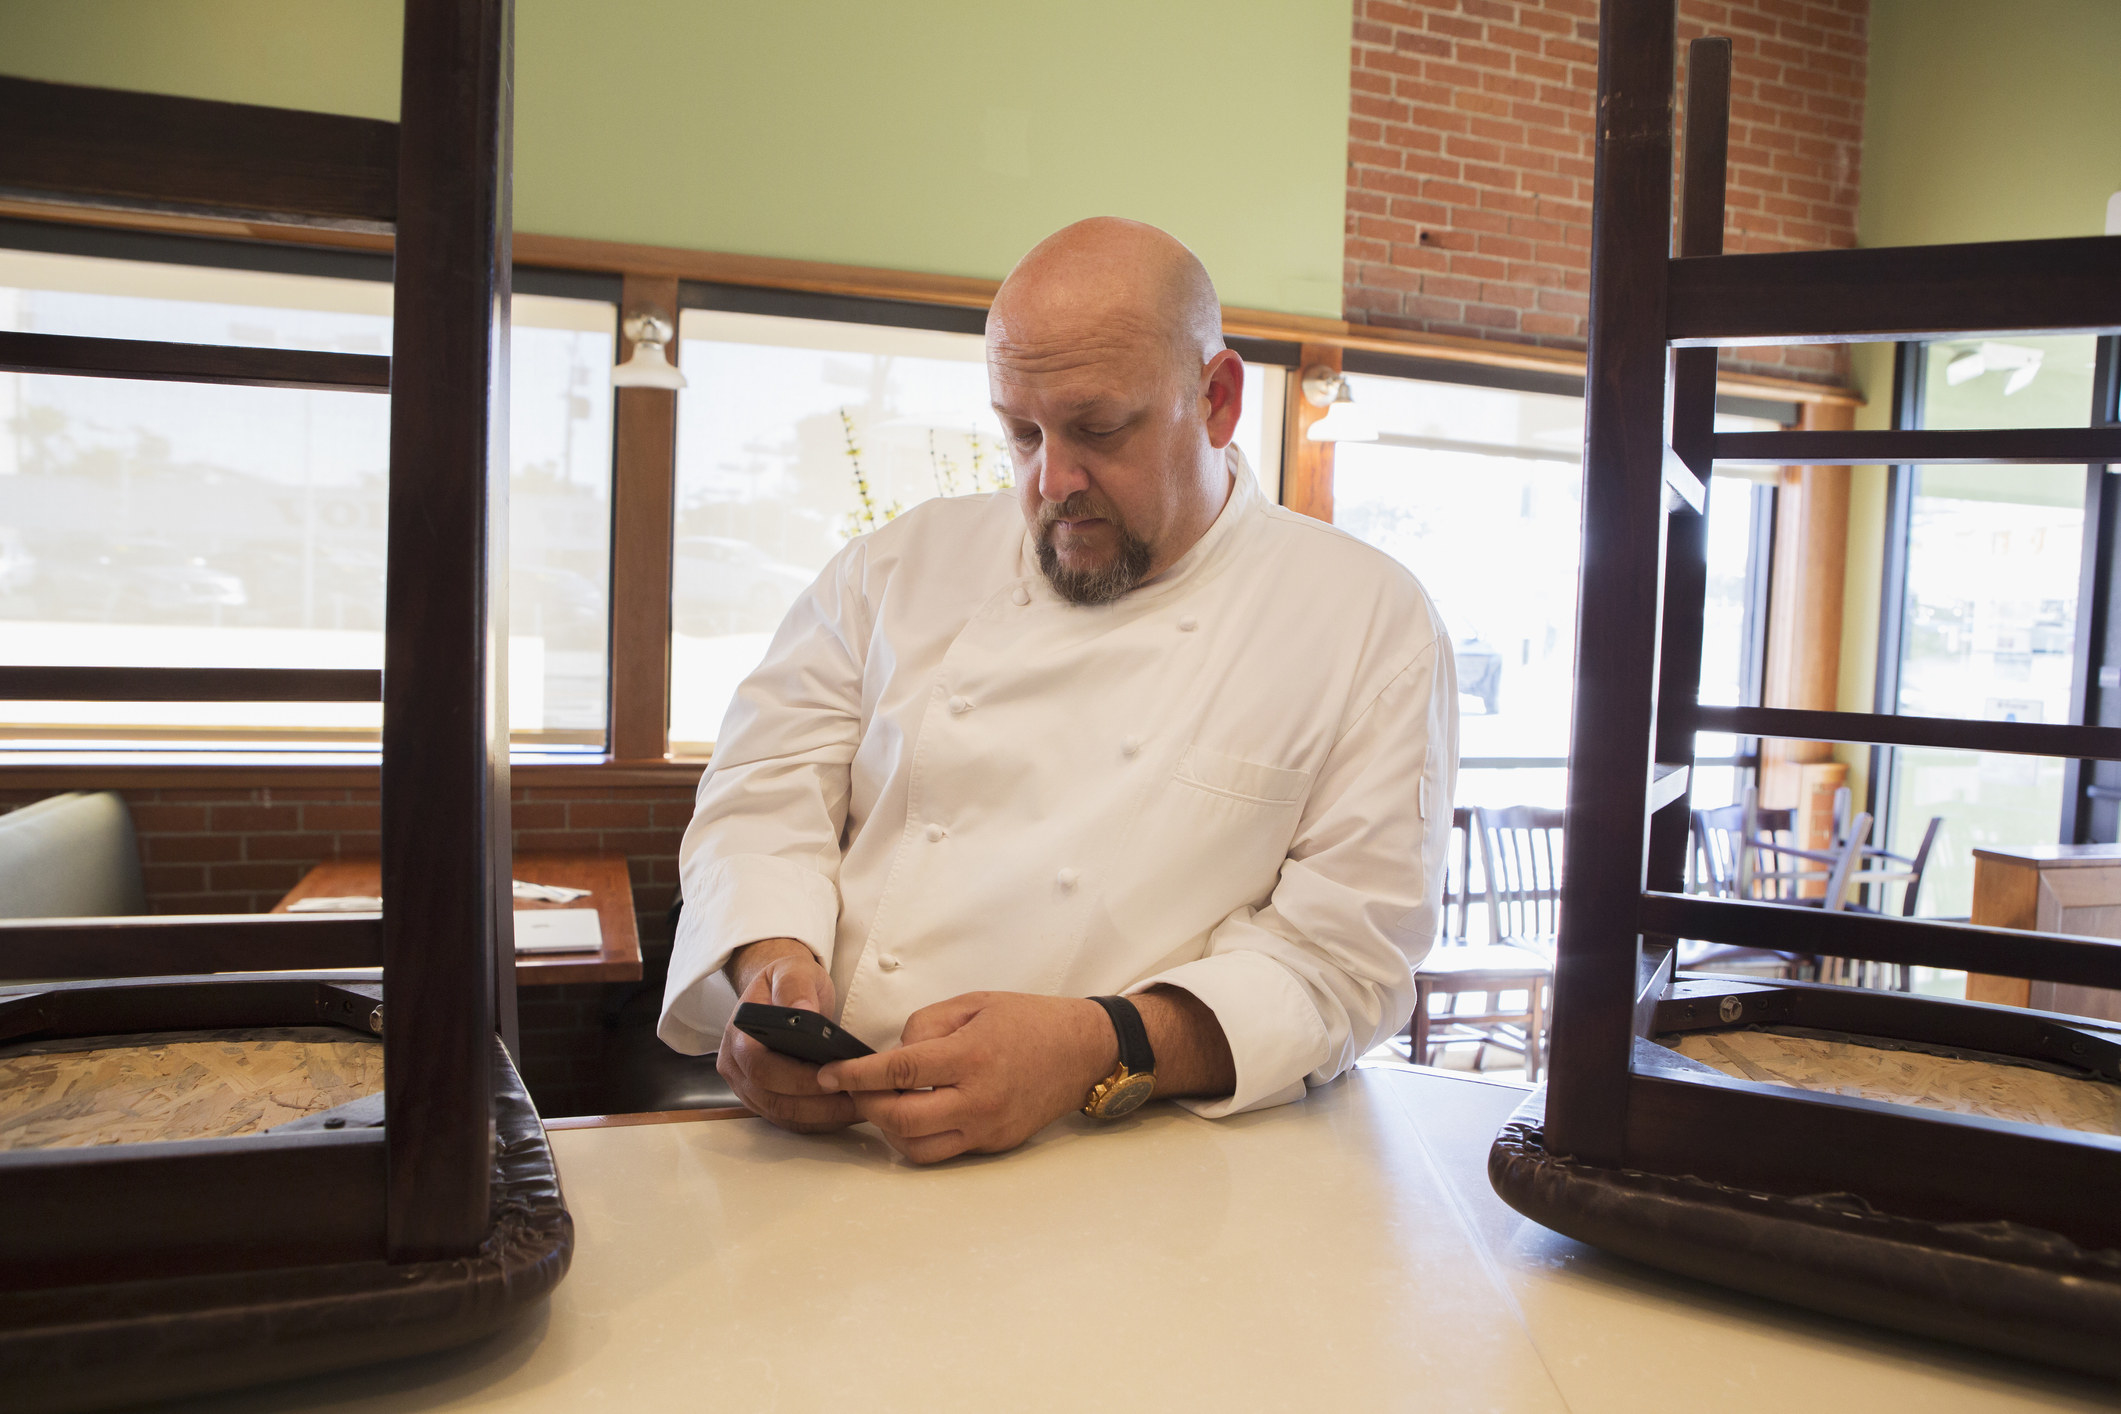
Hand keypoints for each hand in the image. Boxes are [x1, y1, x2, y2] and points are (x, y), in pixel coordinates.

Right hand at [715, 938, 857, 1132]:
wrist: (778, 990)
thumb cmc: (786, 981)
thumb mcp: (792, 970)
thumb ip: (795, 987)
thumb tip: (802, 1011)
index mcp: (738, 1036)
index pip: (762, 1067)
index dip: (797, 1078)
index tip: (835, 1077)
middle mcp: (736, 1067)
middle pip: (773, 1099)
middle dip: (817, 1104)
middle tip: (857, 1099)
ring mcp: (746, 1087)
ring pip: (782, 1115)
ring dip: (822, 1117)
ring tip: (860, 1108)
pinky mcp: (762, 1100)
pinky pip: (788, 1120)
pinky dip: (817, 1121)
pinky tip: (846, 1112)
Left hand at [816, 991, 1116, 1163]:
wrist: (1084, 1051)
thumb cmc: (1030, 1020)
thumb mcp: (974, 1003)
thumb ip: (926, 1025)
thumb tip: (894, 1055)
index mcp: (971, 1056)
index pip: (899, 1072)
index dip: (856, 1075)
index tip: (829, 1075)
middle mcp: (978, 1100)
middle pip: (900, 1120)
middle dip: (866, 1105)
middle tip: (854, 1088)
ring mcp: (987, 1128)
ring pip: (916, 1148)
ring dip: (889, 1128)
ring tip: (885, 1102)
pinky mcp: (995, 1145)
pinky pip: (943, 1151)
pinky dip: (919, 1137)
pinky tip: (917, 1113)